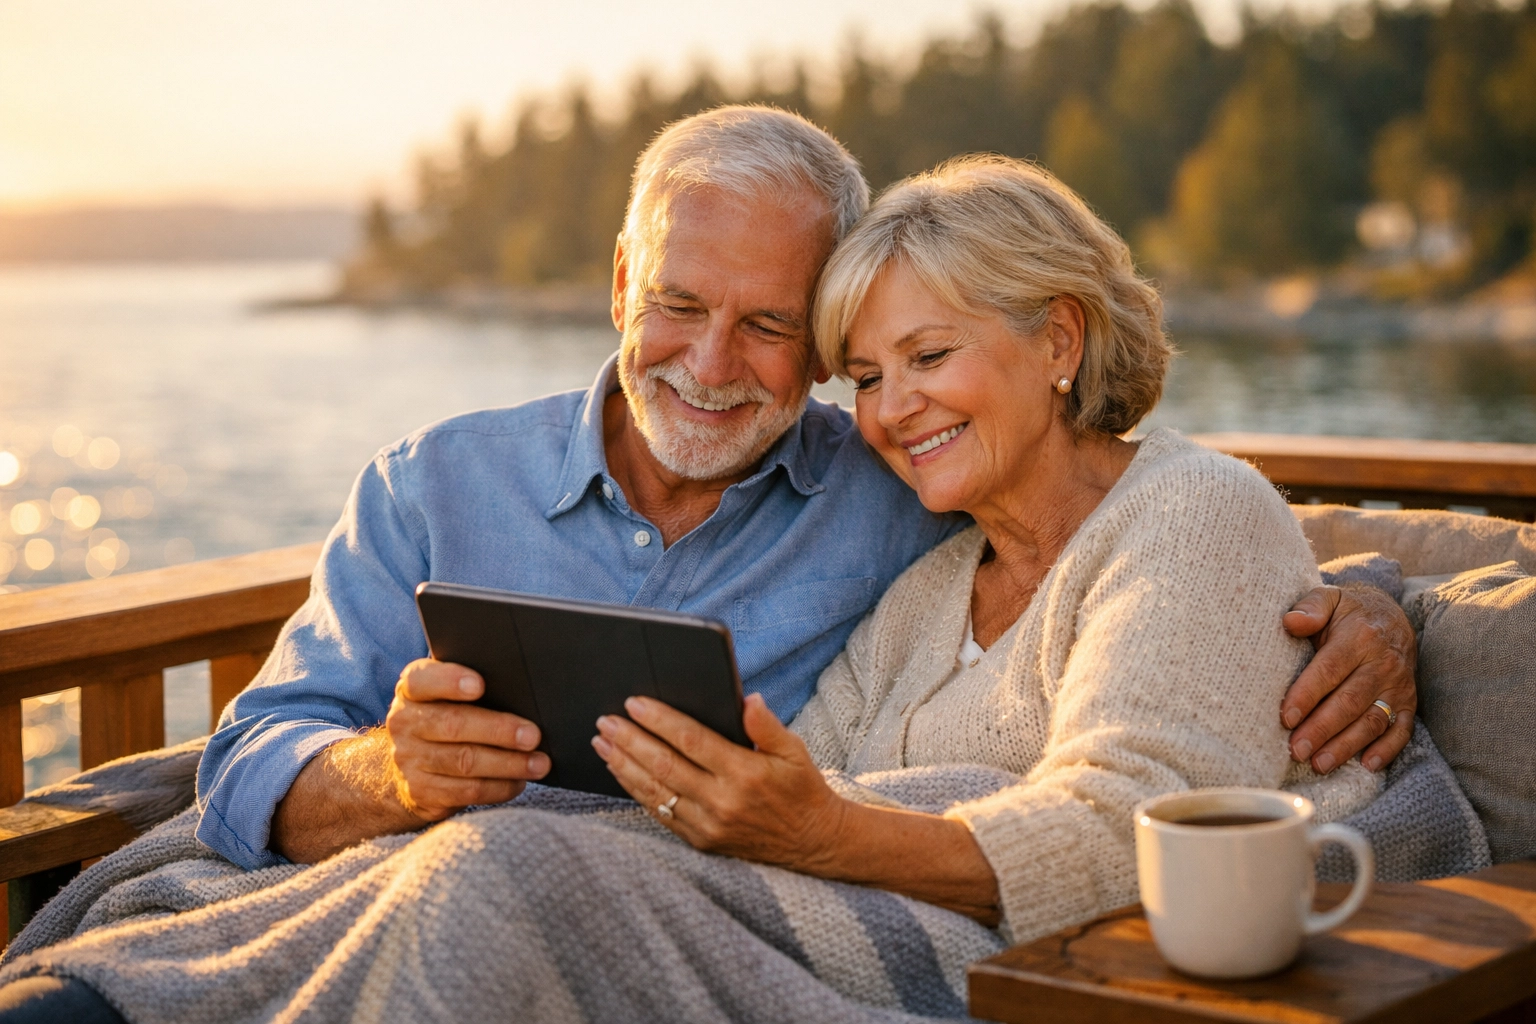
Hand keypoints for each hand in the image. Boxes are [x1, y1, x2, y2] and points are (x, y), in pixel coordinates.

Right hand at [384, 658, 549, 820]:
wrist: (409, 766)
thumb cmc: (446, 717)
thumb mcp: (448, 696)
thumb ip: (474, 685)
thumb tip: (525, 690)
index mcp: (411, 690)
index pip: (422, 680)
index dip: (449, 681)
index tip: (480, 685)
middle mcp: (405, 723)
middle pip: (453, 725)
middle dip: (499, 730)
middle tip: (533, 735)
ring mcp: (409, 759)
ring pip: (464, 762)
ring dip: (508, 764)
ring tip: (539, 763)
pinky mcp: (420, 792)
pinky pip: (466, 791)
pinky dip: (499, 787)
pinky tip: (519, 781)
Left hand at [592, 694, 846, 869]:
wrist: (813, 843)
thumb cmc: (801, 789)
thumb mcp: (795, 751)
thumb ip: (767, 725)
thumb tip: (747, 698)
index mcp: (745, 773)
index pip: (691, 741)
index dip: (660, 720)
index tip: (634, 702)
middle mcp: (723, 801)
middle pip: (664, 765)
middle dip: (630, 740)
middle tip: (605, 720)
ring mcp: (709, 825)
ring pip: (655, 791)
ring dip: (623, 765)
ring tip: (602, 743)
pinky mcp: (701, 841)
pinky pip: (660, 813)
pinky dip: (636, 791)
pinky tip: (620, 772)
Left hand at [1281, 585, 1416, 773]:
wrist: (1390, 615)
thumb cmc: (1347, 611)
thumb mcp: (1328, 597)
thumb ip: (1310, 606)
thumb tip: (1291, 621)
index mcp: (1360, 637)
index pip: (1330, 669)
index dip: (1307, 694)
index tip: (1285, 717)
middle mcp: (1383, 664)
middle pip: (1350, 701)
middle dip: (1322, 729)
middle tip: (1296, 750)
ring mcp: (1399, 686)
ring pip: (1373, 721)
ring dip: (1347, 745)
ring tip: (1319, 764)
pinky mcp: (1409, 703)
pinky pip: (1402, 730)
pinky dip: (1387, 750)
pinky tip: (1366, 765)